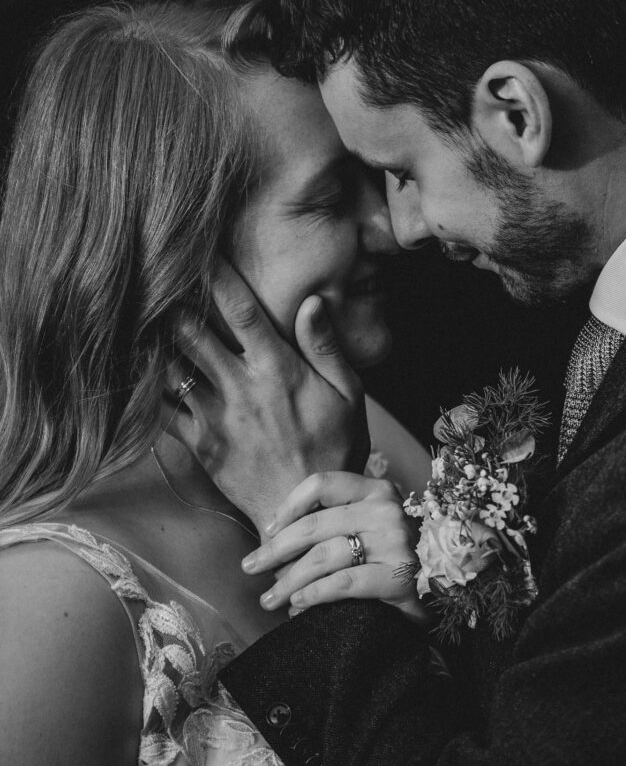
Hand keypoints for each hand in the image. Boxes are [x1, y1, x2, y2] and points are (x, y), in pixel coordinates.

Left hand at [162, 258, 370, 536]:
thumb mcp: (348, 394)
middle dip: (173, 301)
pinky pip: (162, 409)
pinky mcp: (199, 443)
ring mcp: (215, 416)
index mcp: (276, 368)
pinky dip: (148, 386)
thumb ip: (325, 346)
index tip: (201, 251)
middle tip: (157, 276)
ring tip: (140, 313)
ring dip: (155, 339)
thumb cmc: (335, 449)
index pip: (241, 310)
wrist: (306, 515)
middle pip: (192, 331)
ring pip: (171, 366)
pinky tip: (138, 367)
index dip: (218, 276)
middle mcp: (240, 387)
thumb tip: (311, 301)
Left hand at [242, 471, 428, 626]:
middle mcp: (387, 510)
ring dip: (288, 580)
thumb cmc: (394, 555)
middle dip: (275, 549)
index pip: (322, 483)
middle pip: (315, 524)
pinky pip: (342, 584)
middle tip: (251, 567)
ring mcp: (396, 543)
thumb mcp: (370, 524)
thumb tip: (276, 536)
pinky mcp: (399, 577)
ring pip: (324, 557)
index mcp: (377, 489)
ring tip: (269, 598)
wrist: (442, 589)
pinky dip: (313, 594)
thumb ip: (337, 519)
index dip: (288, 505)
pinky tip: (297, 604)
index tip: (267, 530)